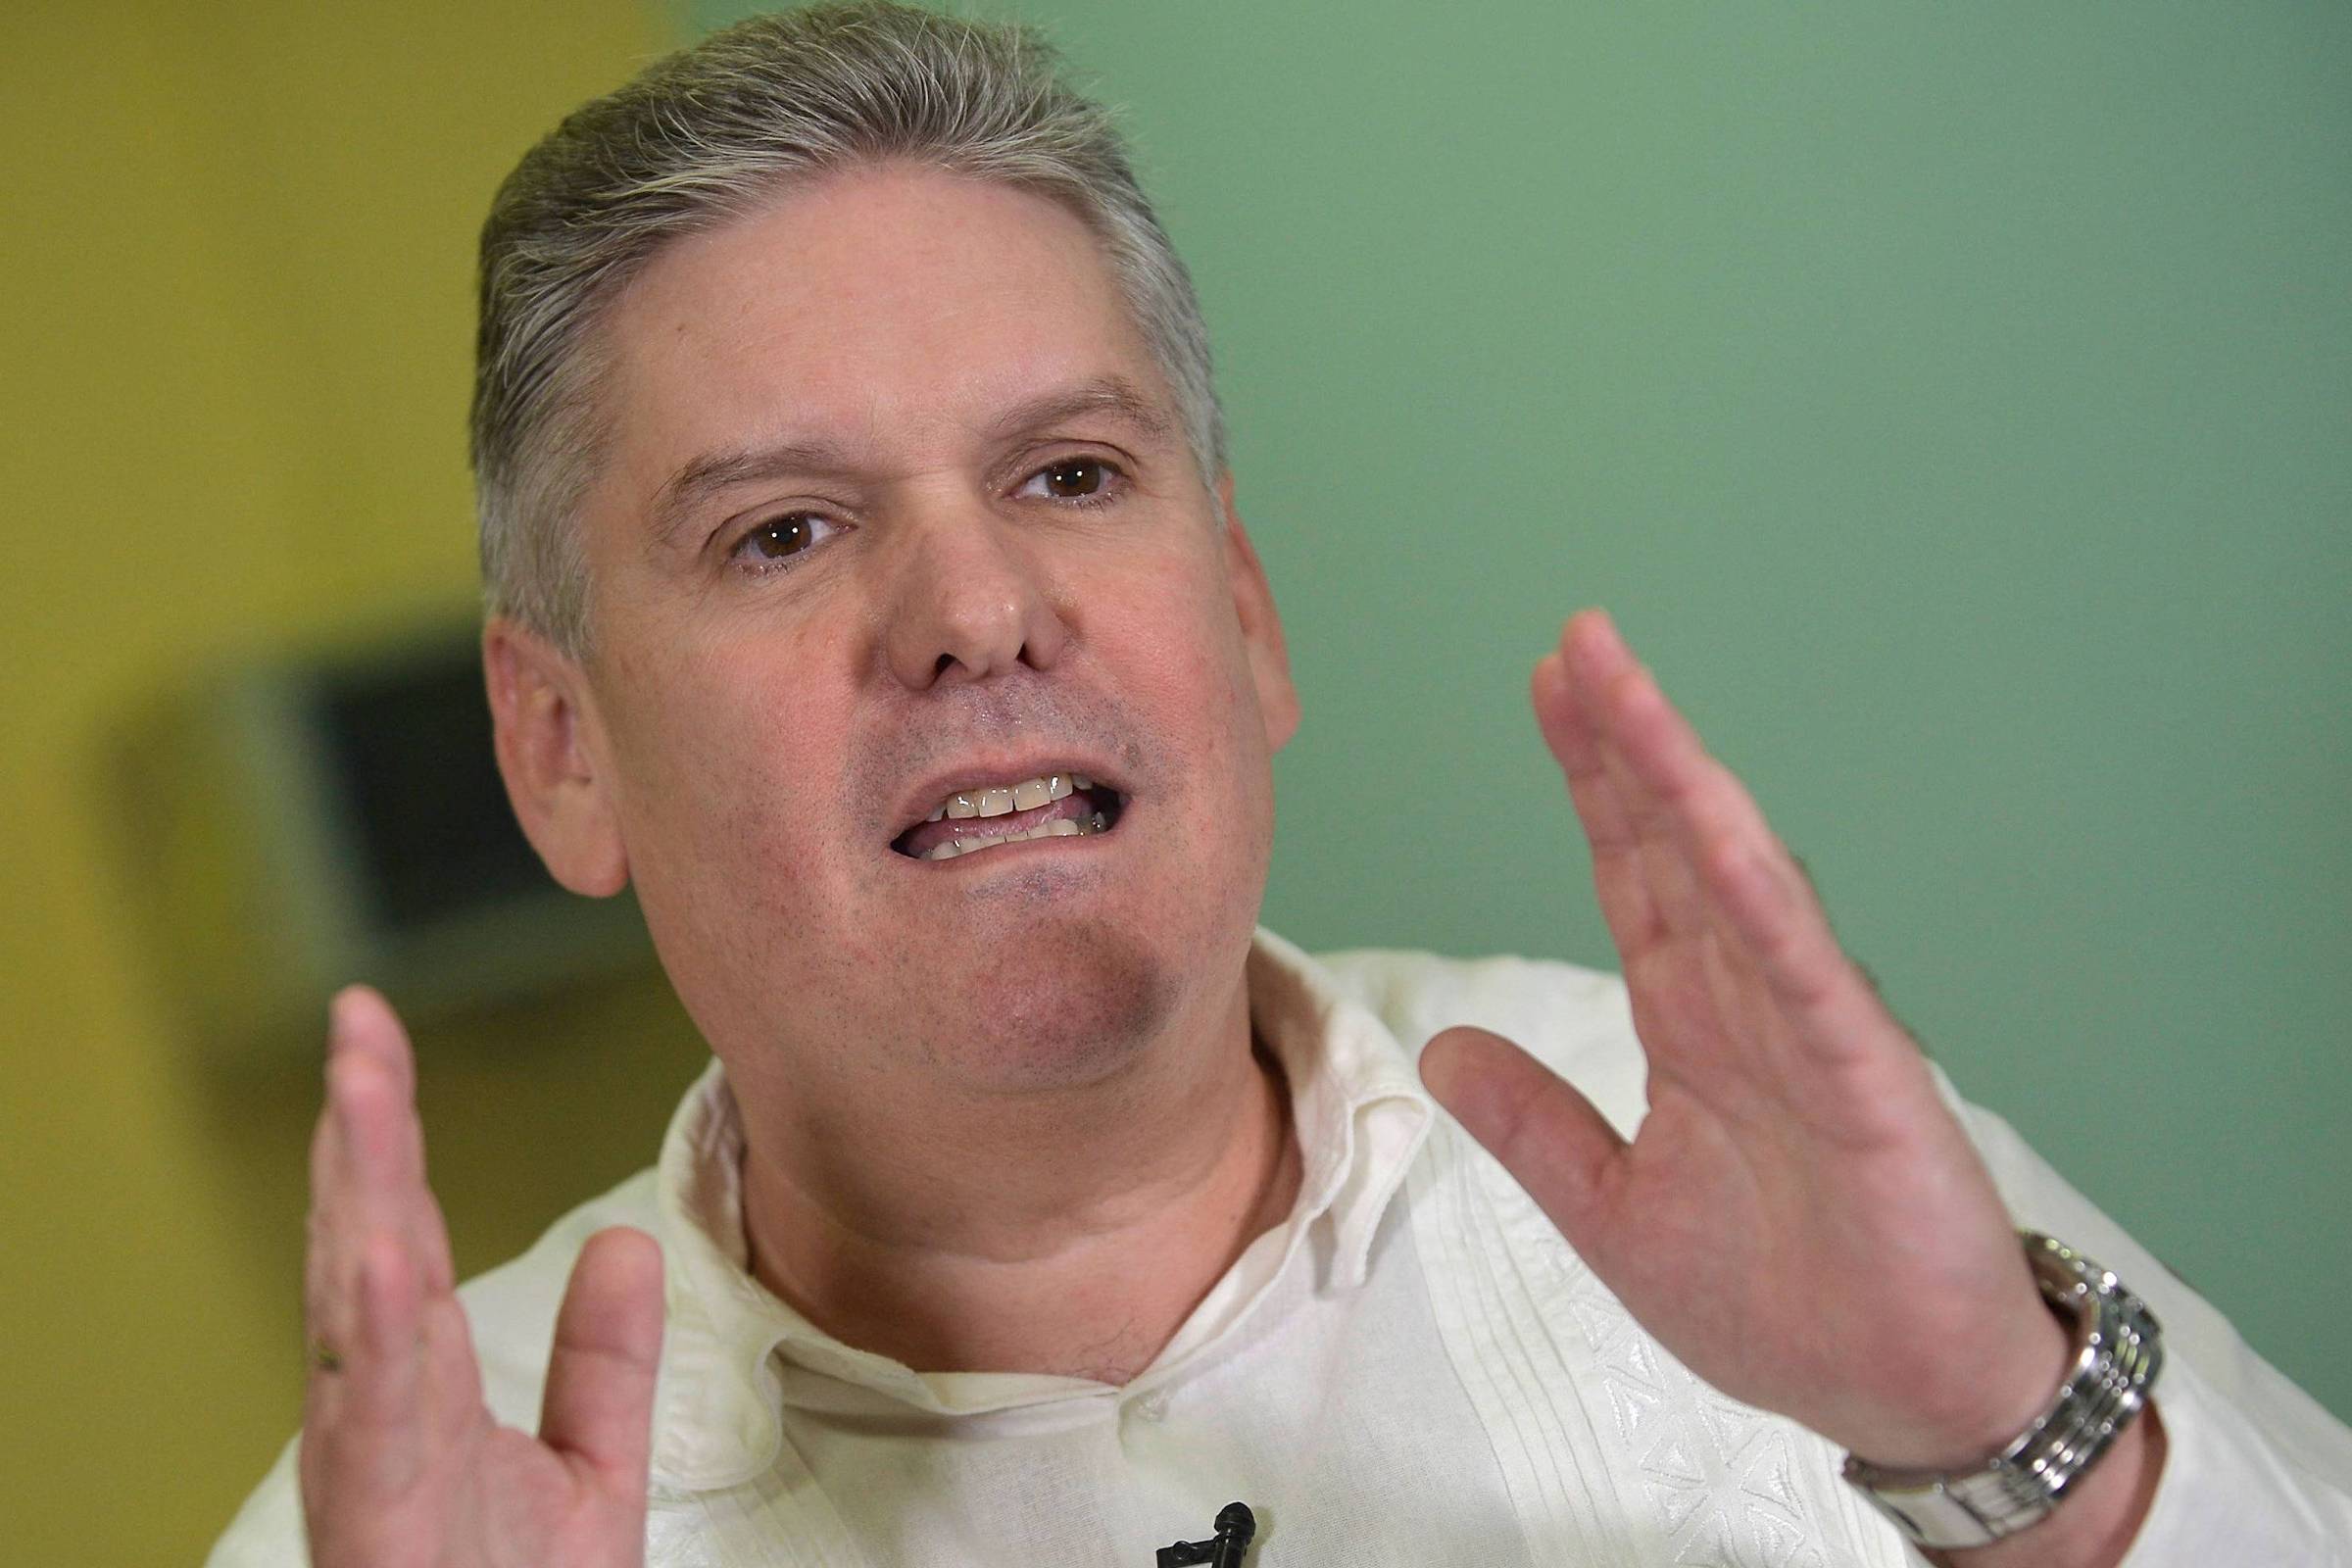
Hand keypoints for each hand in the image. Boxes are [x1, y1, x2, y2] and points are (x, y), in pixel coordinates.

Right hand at [300, 986, 665, 1566]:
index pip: (405, 1235)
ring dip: (356, 1197)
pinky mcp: (377, 1530)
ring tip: (360, 1090)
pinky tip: (375, 1251)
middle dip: (359, 1133)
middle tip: (356, 1017)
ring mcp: (371, 1470)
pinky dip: (369, 1335)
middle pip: (365, 1249)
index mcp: (426, 1390)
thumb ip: (603, 1360)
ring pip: (354, 1314)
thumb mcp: (590, 1470)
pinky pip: (372, 1424)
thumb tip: (623, 1240)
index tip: (377, 1031)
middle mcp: (383, 1416)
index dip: (389, 1135)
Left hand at [1420, 610, 2069, 1469]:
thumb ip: (1536, 1126)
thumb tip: (1442, 1049)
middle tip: (1579, 639)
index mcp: (1694, 1026)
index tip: (1549, 688)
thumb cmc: (1788, 1304)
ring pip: (1738, 883)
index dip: (1592, 784)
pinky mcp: (1868, 1083)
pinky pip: (1807, 976)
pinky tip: (1718, 829)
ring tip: (1630, 692)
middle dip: (1627, 743)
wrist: (1904, 1400)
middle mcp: (1751, 1004)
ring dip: (1684, 785)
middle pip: (1677, 848)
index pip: (1632, 876)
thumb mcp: (1615, 1215)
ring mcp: (1812, 1032)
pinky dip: (1761, 900)